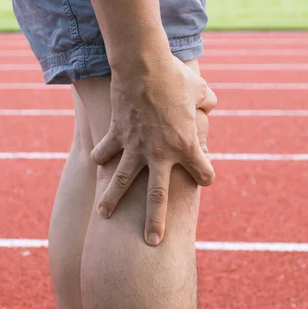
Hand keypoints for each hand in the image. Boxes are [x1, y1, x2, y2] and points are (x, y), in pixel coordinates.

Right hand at [90, 55, 216, 245]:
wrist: (144, 65)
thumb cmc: (175, 76)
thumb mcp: (200, 90)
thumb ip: (207, 102)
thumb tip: (210, 105)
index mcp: (186, 146)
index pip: (204, 173)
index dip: (207, 174)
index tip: (204, 175)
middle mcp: (160, 153)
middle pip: (158, 197)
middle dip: (156, 222)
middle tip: (153, 243)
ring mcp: (135, 147)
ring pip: (121, 182)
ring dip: (112, 200)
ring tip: (104, 216)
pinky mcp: (116, 135)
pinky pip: (105, 152)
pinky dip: (100, 159)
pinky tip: (97, 166)